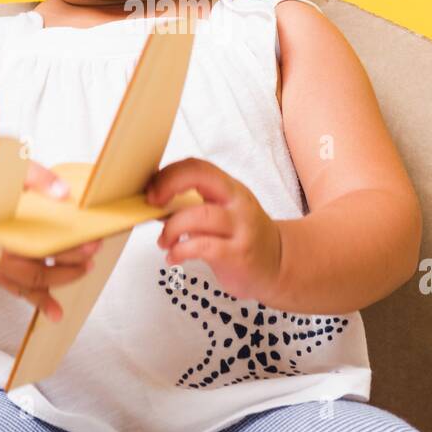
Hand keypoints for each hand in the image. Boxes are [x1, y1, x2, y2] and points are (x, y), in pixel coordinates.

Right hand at [0, 159, 101, 322]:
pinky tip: (57, 314)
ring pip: (32, 281)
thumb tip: (63, 193)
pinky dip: (40, 302)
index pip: (38, 242)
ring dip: (61, 279)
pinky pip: (19, 293)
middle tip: (93, 250)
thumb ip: (35, 177)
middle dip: (70, 261)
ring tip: (85, 270)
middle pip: (38, 265)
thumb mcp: (2, 172)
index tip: (89, 240)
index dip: (65, 245)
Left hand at [145, 157, 281, 302]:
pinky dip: (181, 251)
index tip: (151, 190)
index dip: (169, 174)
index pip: (198, 166)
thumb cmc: (243, 237)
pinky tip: (174, 257)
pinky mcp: (238, 254)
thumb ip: (194, 206)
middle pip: (200, 179)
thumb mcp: (223, 213)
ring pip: (199, 215)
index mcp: (229, 189)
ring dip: (171, 228)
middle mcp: (237, 203)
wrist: (279, 265)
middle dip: (168, 185)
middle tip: (152, 204)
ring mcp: (240, 228)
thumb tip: (154, 203)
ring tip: (164, 242)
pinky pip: (203, 247)